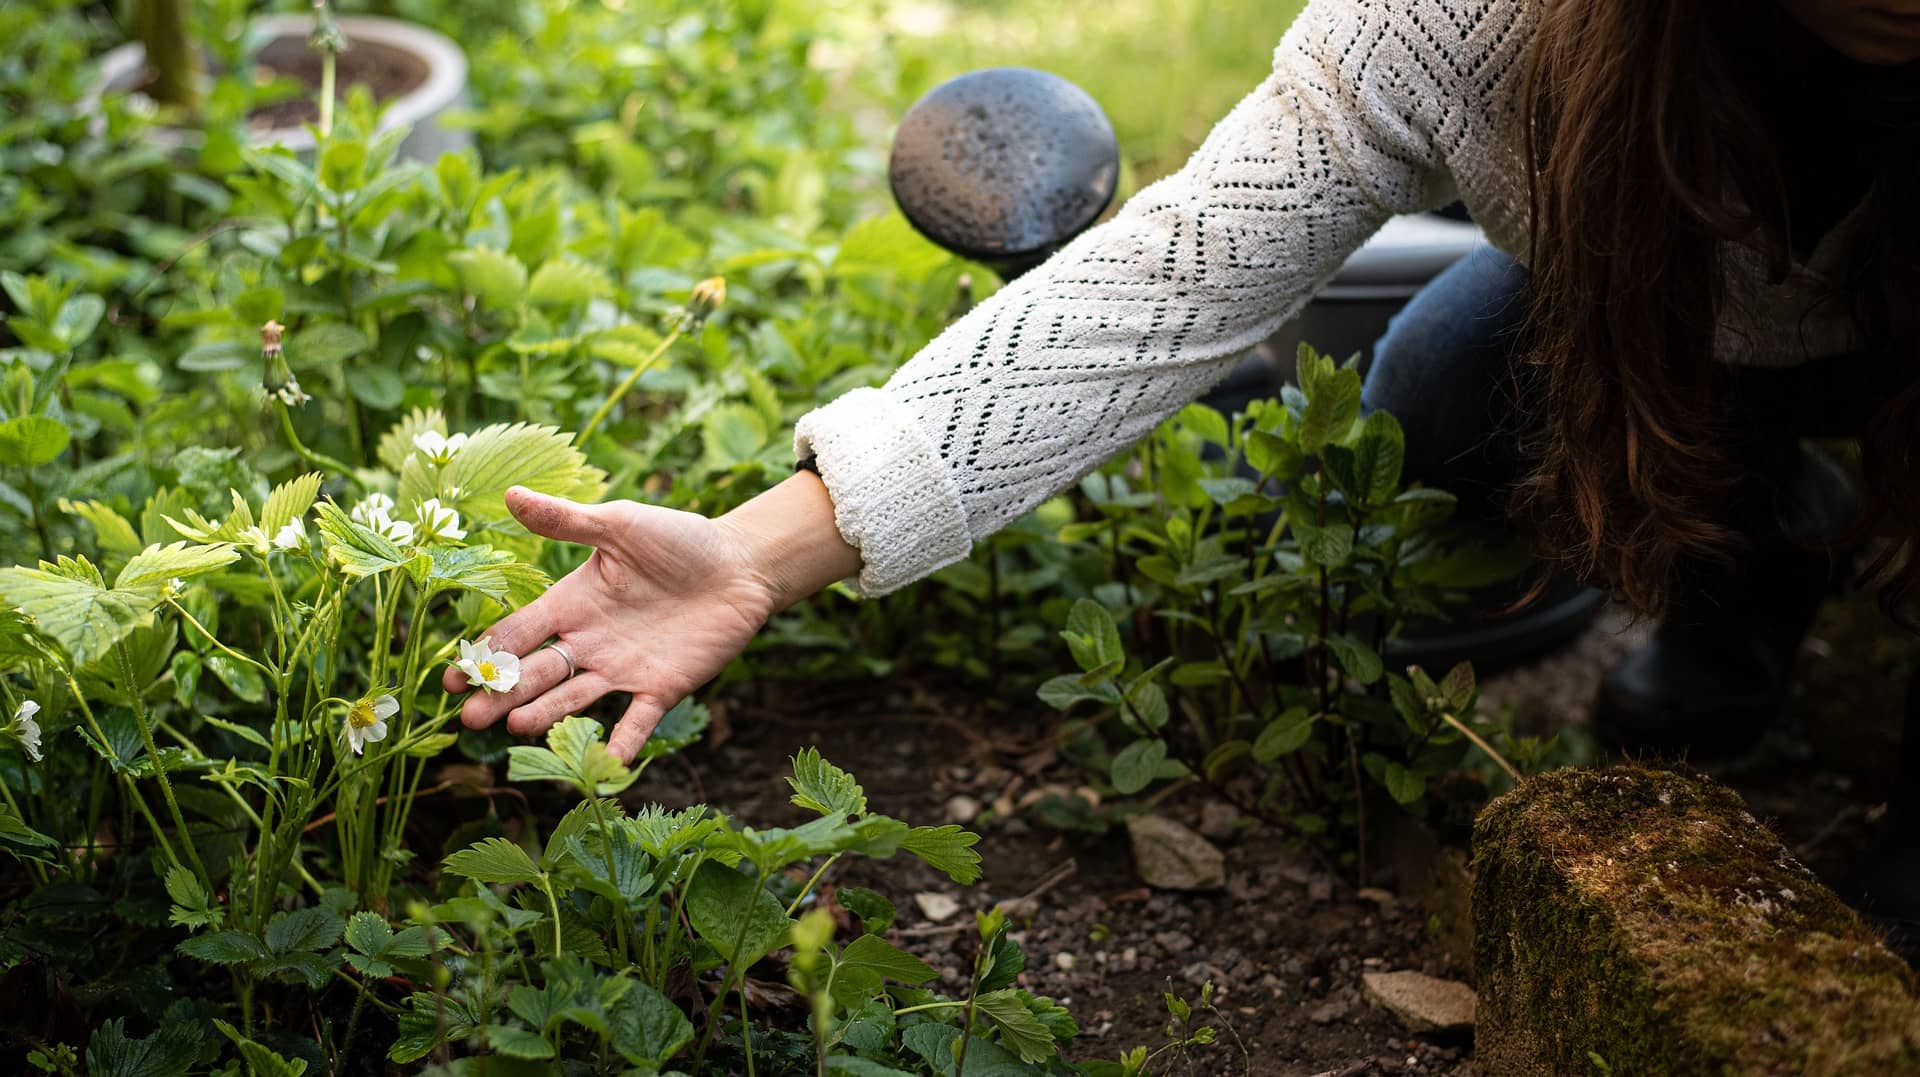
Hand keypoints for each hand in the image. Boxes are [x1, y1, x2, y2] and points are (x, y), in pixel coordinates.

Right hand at [444, 486, 783, 761]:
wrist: (741, 565)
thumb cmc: (679, 540)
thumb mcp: (619, 526)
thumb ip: (567, 522)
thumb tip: (511, 495)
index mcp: (572, 604)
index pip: (518, 633)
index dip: (485, 652)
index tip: (452, 677)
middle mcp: (590, 642)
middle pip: (536, 673)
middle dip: (503, 694)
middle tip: (470, 718)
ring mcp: (622, 668)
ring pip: (575, 697)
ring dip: (547, 713)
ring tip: (516, 726)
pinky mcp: (661, 687)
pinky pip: (636, 720)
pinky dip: (623, 742)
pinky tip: (608, 762)